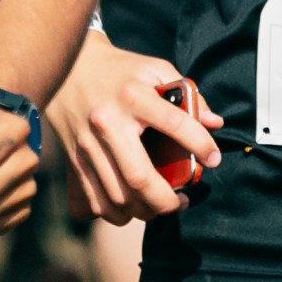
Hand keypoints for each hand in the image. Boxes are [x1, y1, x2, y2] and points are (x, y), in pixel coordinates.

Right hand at [50, 33, 217, 224]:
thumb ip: (186, 93)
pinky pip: (94, 200)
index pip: (174, 123)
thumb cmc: (118, 70)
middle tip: (182, 201)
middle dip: (166, 200)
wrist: (67, 67)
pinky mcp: (74, 159)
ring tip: (160, 205)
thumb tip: (214, 123)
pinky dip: (116, 213)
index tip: (213, 159)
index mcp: (132, 96)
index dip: (200, 144)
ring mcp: (87, 144)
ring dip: (144, 211)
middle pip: (139, 177)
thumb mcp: (154, 70)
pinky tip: (131, 208)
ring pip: (117, 196)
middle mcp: (107, 123)